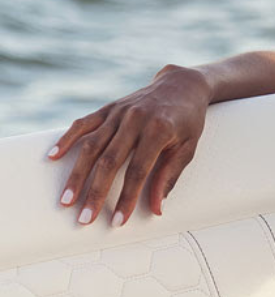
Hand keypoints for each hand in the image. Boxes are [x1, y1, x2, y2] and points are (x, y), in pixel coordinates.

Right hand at [46, 64, 210, 226]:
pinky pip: (84, 123)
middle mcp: (136, 119)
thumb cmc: (188, 120)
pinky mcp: (109, 108)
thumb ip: (170, 177)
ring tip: (66, 200)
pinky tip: (53, 156)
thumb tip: (157, 209)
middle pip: (110, 161)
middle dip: (96, 193)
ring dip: (77, 174)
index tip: (118, 221)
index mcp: (159, 130)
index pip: (138, 171)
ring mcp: (120, 112)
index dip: (127, 198)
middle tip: (84, 219)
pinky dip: (67, 139)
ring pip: (91, 145)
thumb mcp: (188, 148)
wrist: (183, 85)